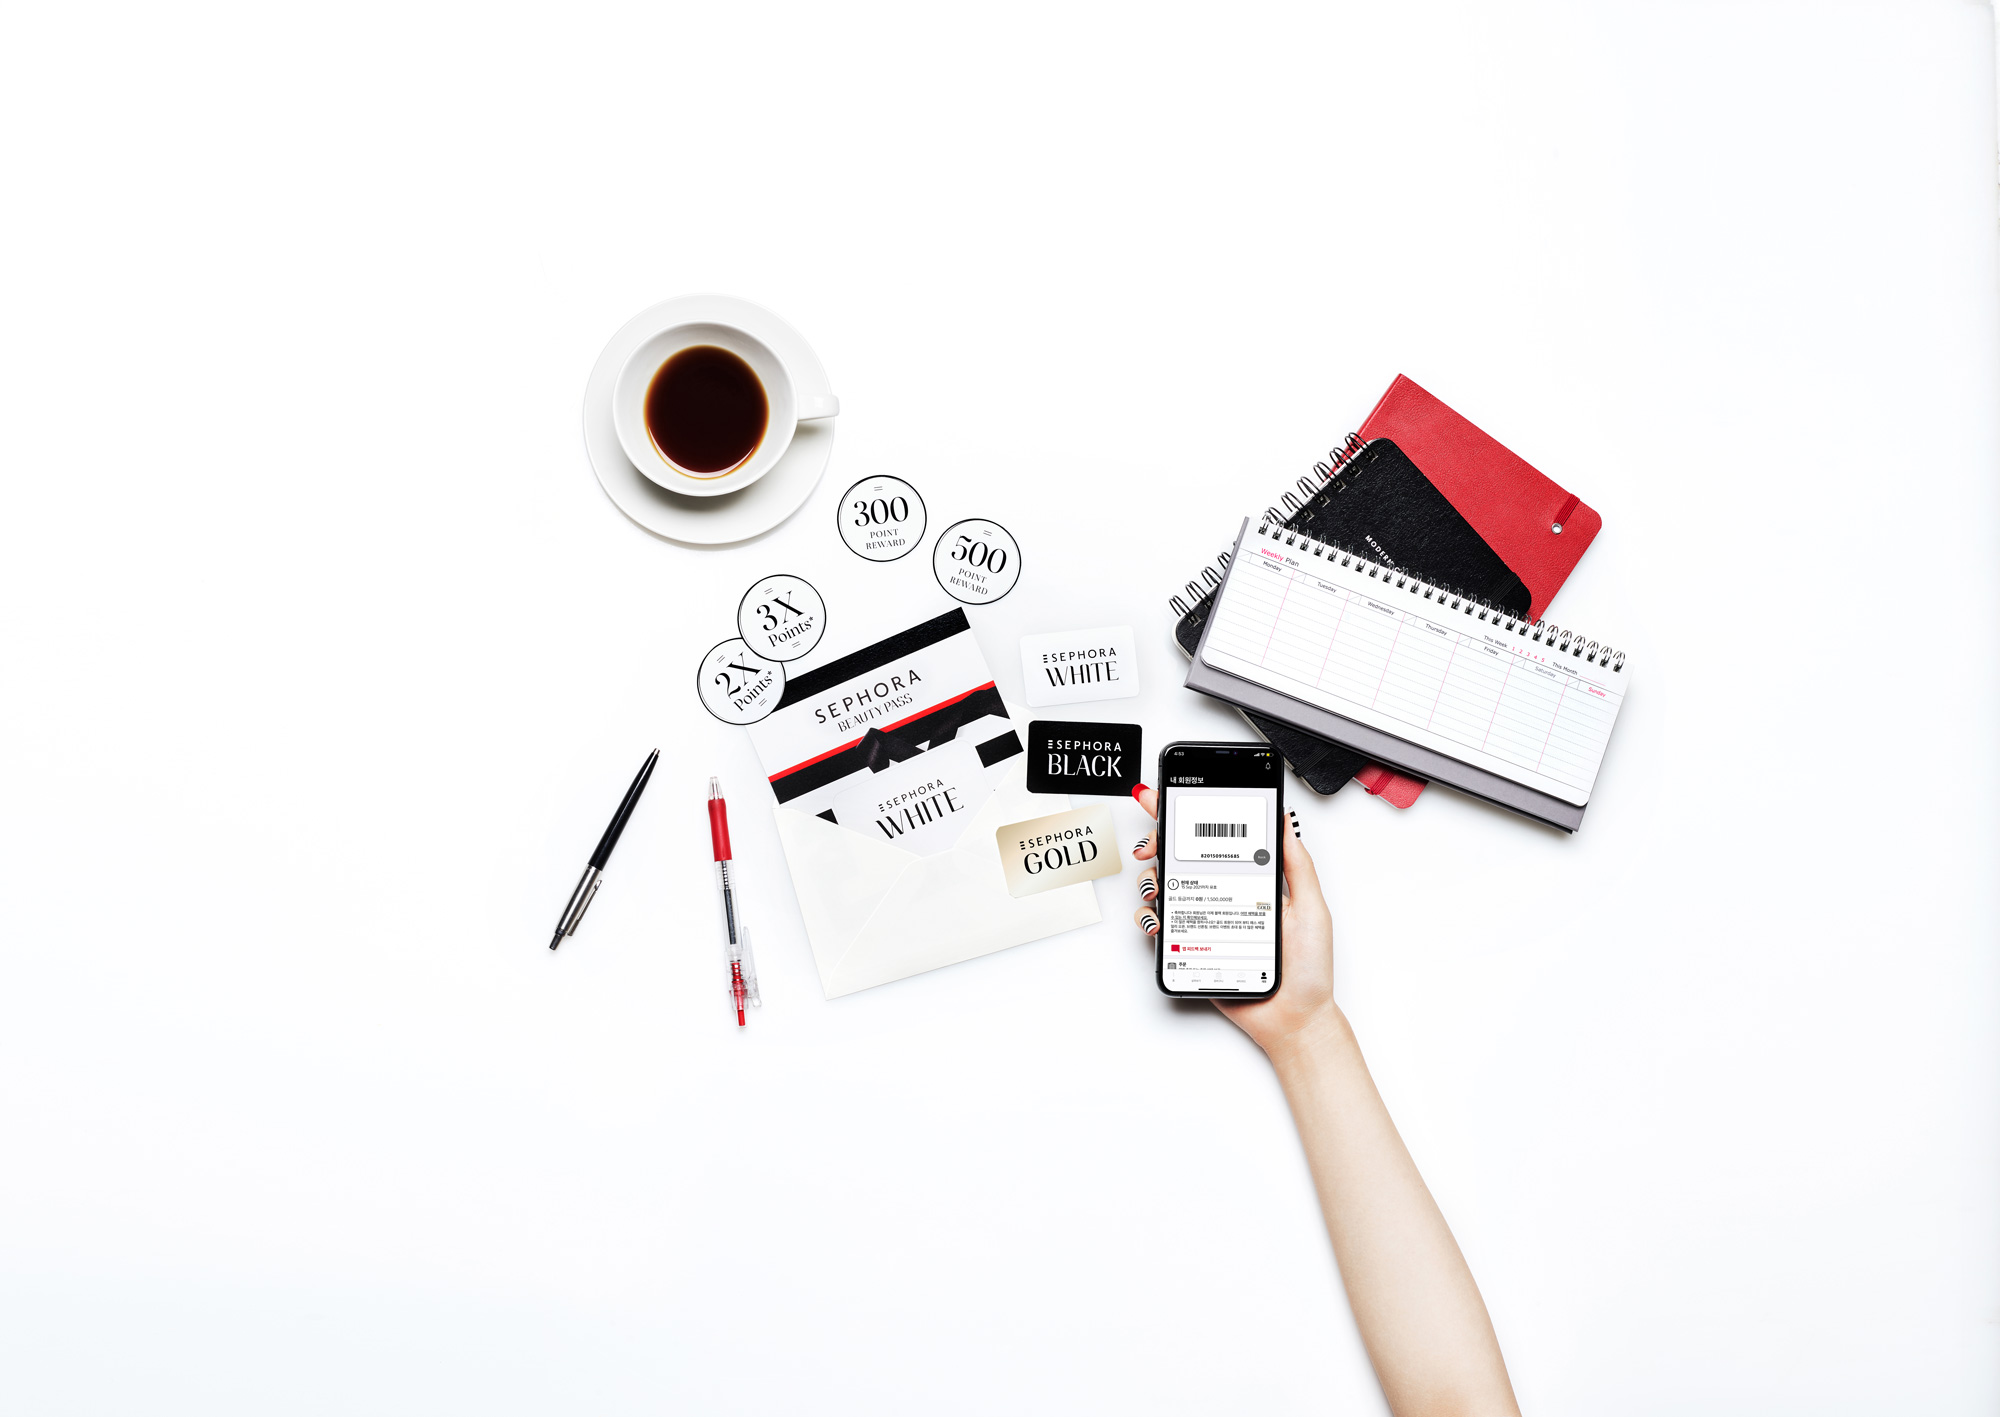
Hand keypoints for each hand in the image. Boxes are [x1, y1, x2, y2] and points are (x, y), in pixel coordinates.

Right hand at [1131, 787, 1337, 1056]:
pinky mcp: (1189, 948)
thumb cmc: (1308, 970)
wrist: (1294, 1020)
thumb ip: (1297, 865)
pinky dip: (1148, 916)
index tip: (1171, 795)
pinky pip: (1158, 925)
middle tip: (1154, 843)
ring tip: (1159, 883)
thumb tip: (1284, 821)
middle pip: (1181, 856)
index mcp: (1251, 880)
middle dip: (1158, 839)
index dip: (1192, 814)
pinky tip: (1158, 917)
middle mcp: (1224, 896)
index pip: (1218, 838)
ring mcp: (1204, 921)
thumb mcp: (1311, 907)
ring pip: (1162, 886)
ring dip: (1150, 876)